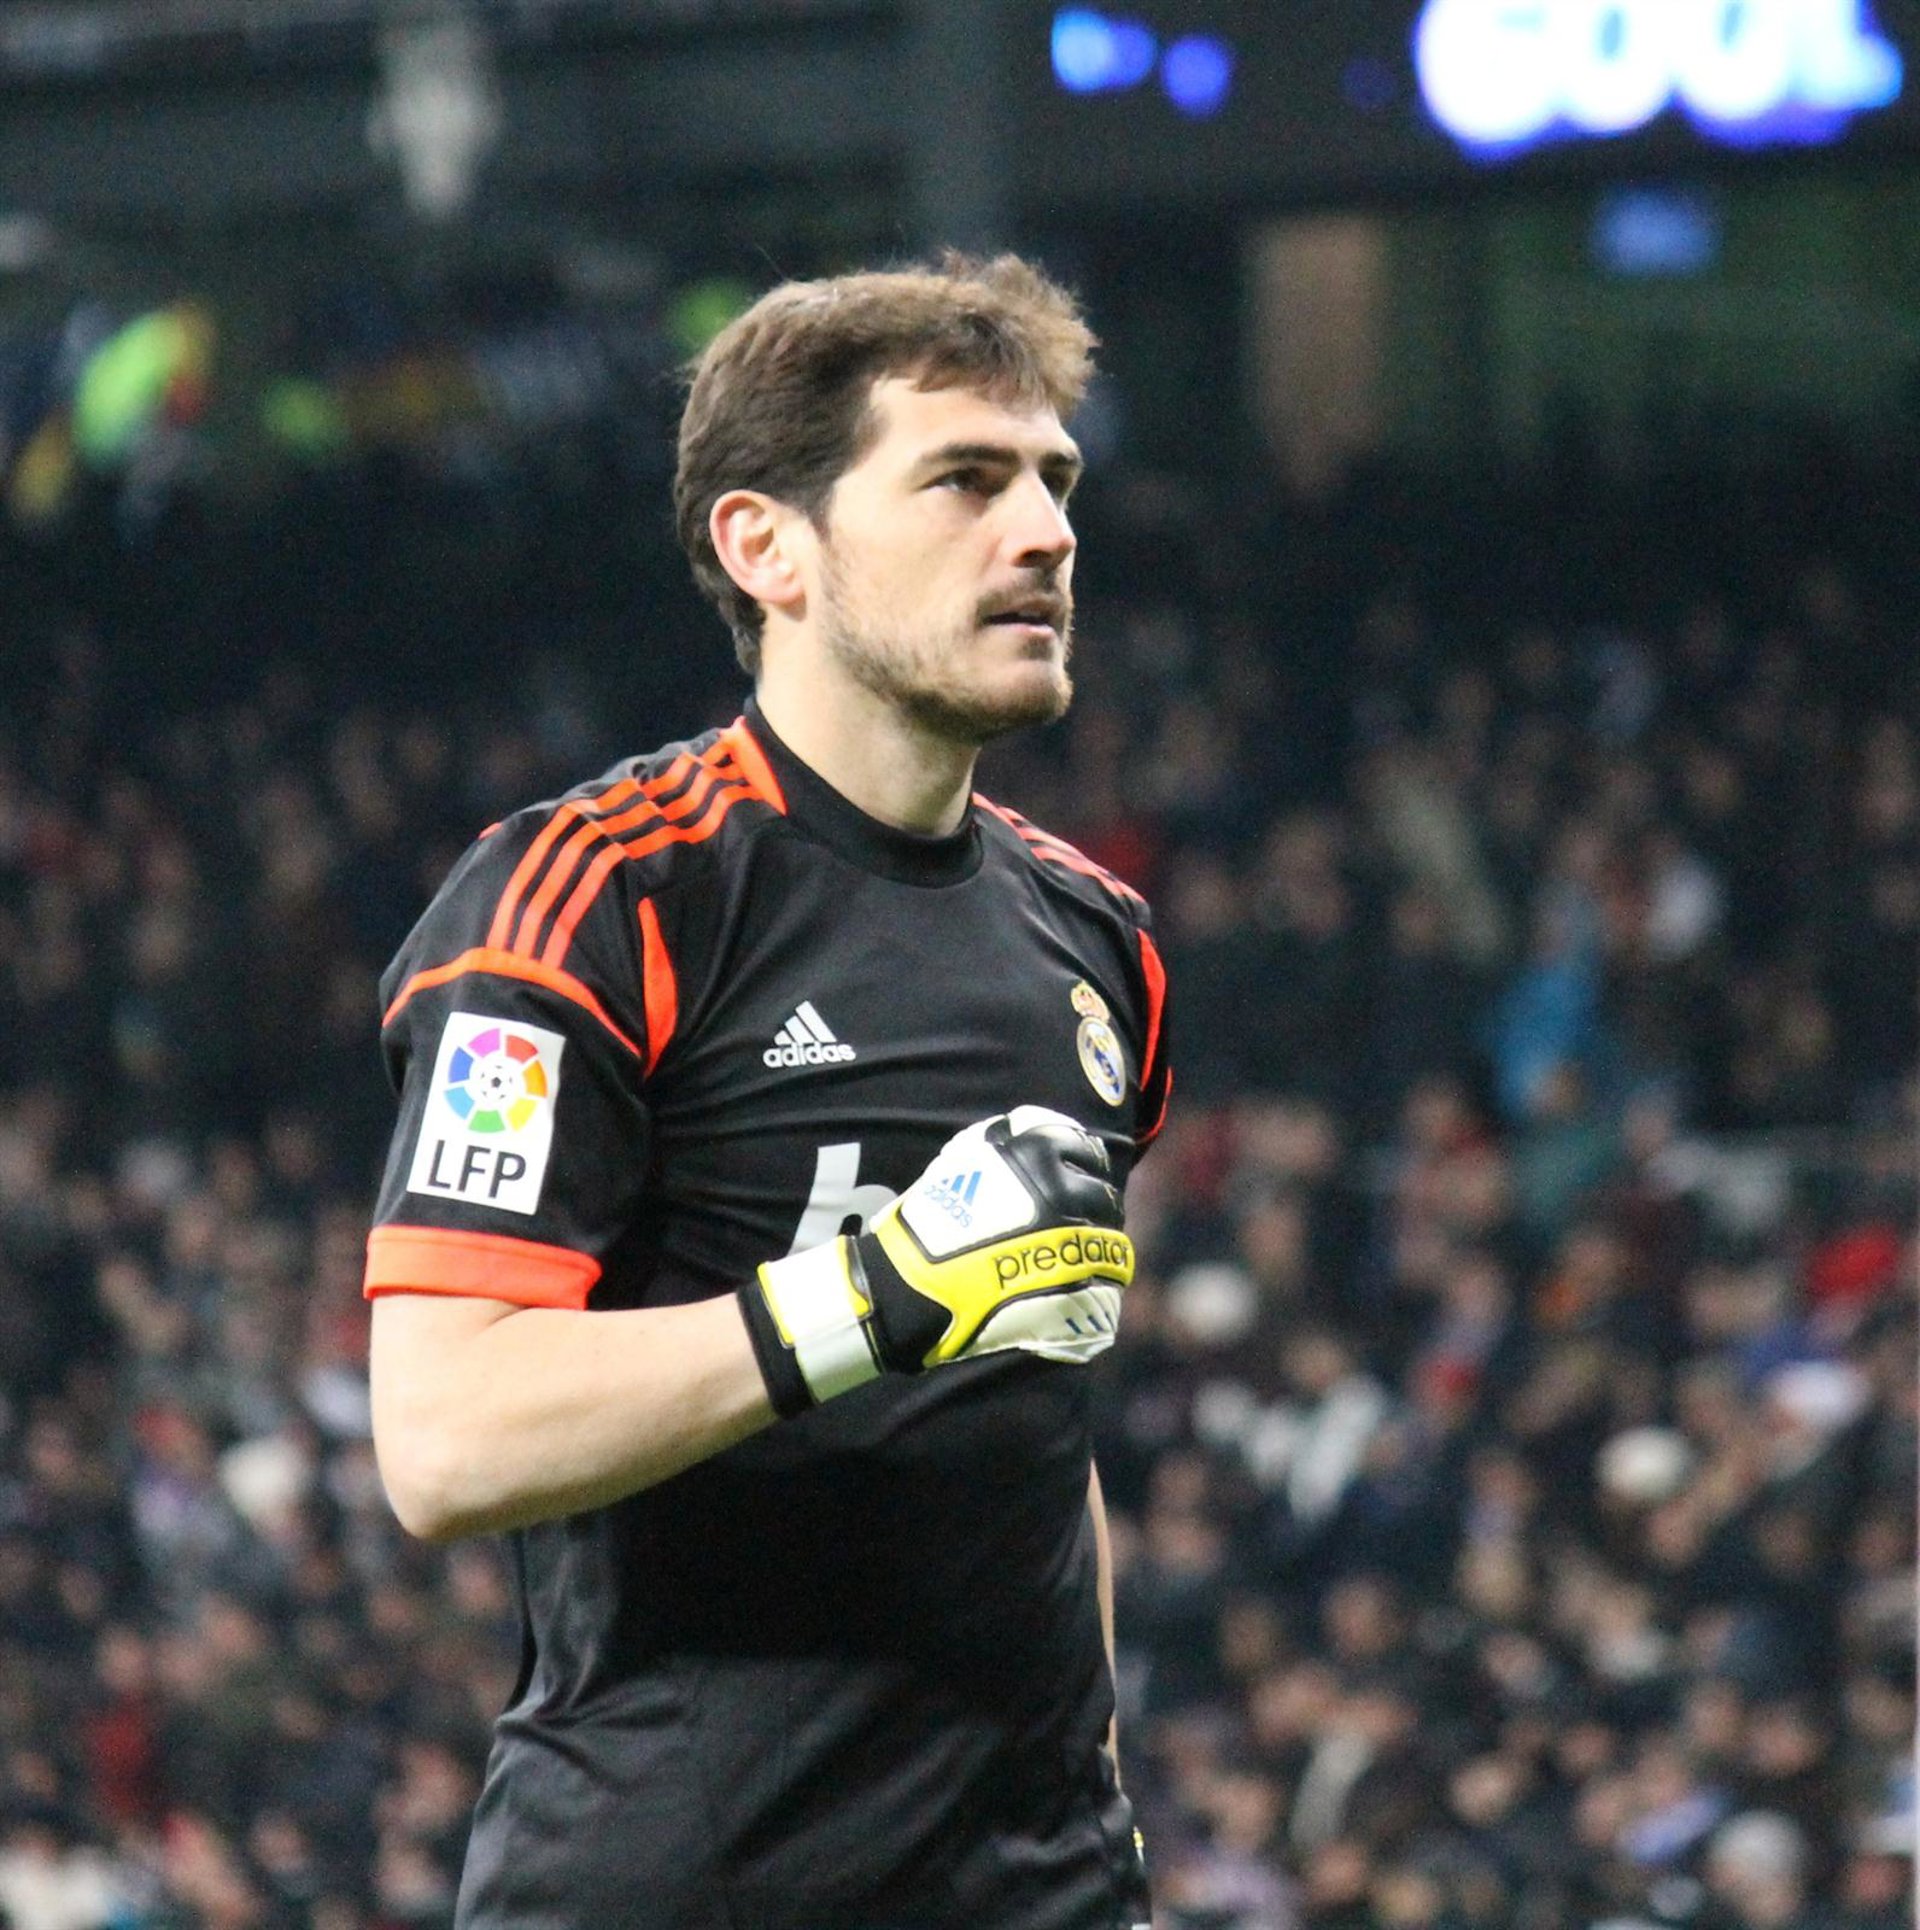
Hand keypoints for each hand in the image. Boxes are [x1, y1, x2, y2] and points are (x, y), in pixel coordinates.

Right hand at [741, 1106, 1133, 1413]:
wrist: (912, 1287)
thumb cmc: (931, 1223)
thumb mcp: (965, 1158)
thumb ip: (1008, 1140)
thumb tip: (1038, 1129)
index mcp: (1039, 1153)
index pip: (1087, 1149)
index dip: (1084, 1164)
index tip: (1078, 1178)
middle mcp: (1065, 1192)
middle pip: (1104, 1196)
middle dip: (1094, 1208)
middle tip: (1075, 1224)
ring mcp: (1075, 1243)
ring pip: (1111, 1243)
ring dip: (1098, 1249)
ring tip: (1075, 1260)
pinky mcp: (1078, 1290)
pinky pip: (1106, 1287)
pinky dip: (1096, 1288)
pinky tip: (1076, 1290)